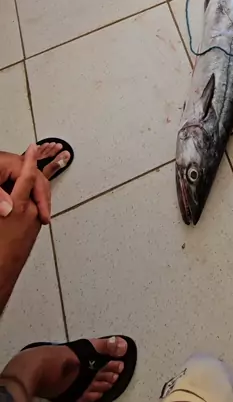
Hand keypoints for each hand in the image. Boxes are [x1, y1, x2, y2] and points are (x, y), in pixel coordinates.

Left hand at [0, 146, 50, 223]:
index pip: (33, 178)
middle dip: (42, 198)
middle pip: (36, 178)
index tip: (44, 217)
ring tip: (39, 214)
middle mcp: (11, 163)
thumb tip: (8, 210)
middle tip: (45, 218)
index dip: (41, 197)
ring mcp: (8, 168)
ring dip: (36, 198)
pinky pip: (20, 183)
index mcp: (9, 163)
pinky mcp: (4, 174)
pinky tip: (26, 208)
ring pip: (29, 181)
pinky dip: (26, 196)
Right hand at [0, 146, 43, 314]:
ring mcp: (34, 222)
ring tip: (22, 181)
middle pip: (35, 185)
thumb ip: (1, 199)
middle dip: (32, 173)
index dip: (30, 159)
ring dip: (32, 188)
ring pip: (35, 198)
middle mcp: (29, 213)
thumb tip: (5, 198)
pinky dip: (31, 202)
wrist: (0, 278)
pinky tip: (19, 203)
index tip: (34, 147)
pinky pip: (34, 210)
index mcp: (17, 207)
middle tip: (31, 160)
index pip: (26, 176)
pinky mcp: (33, 231)